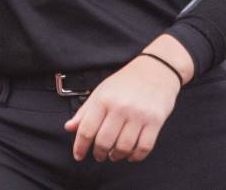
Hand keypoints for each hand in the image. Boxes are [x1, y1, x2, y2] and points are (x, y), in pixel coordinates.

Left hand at [64, 53, 183, 162]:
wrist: (156, 69)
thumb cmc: (126, 82)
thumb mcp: (101, 91)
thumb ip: (85, 111)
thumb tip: (69, 128)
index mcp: (104, 99)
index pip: (87, 129)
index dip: (80, 146)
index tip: (79, 155)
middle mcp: (120, 107)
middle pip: (104, 142)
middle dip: (99, 153)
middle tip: (99, 155)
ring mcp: (139, 115)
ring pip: (124, 147)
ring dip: (116, 156)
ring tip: (114, 155)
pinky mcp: (155, 121)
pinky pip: (144, 147)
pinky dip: (136, 156)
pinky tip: (130, 155)